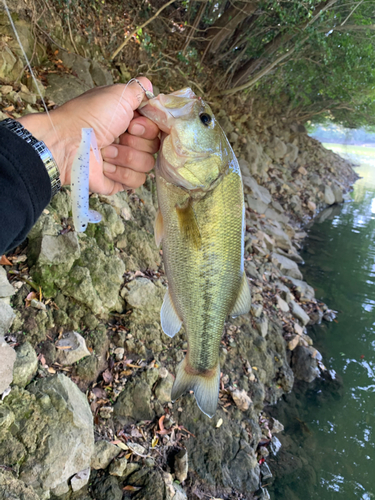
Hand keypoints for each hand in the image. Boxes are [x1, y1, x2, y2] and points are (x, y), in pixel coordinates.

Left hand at [18, 77, 159, 194]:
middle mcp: (129, 140)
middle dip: (135, 142)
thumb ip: (138, 90)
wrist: (67, 144)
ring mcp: (125, 162)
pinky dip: (120, 172)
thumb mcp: (117, 95)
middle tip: (116, 136)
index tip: (133, 124)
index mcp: (130, 120)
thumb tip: (148, 85)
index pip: (157, 128)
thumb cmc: (89, 117)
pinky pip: (136, 180)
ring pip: (147, 164)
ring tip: (105, 152)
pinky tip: (104, 166)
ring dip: (125, 156)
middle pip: (154, 146)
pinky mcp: (120, 181)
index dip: (148, 127)